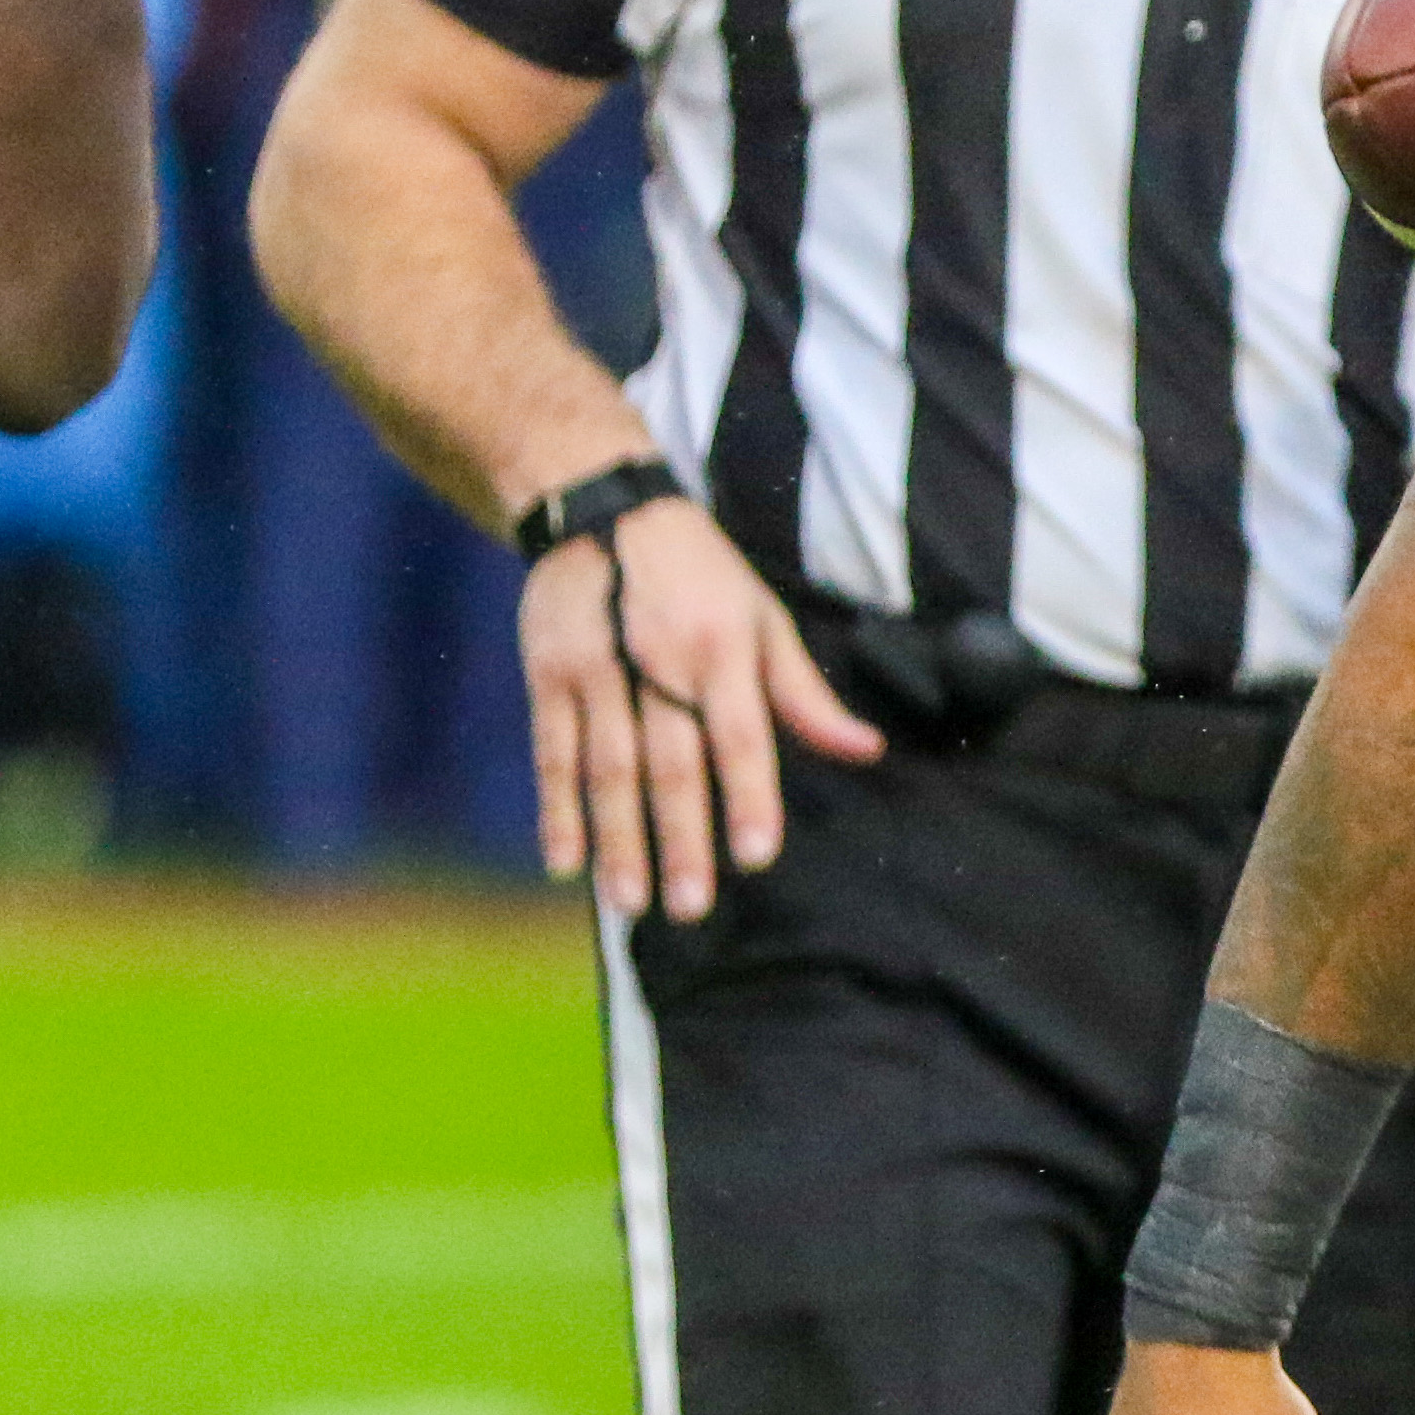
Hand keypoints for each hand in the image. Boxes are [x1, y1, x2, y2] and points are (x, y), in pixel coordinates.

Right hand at [517, 493, 883, 921]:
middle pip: (671, 762)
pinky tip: (565, 864)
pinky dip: (556, 810)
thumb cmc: (702, 576)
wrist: (600, 507)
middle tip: (690, 907)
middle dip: (680, 839)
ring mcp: (598, 668)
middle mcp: (661, 660)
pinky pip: (553, 752)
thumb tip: (866, 749)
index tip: (756, 857)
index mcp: (725, 647)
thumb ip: (806, 694)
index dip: (749, 796)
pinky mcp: (549, 673)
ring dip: (617, 840)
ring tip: (629, 902)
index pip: (742, 734)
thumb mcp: (764, 618)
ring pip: (608, 767)